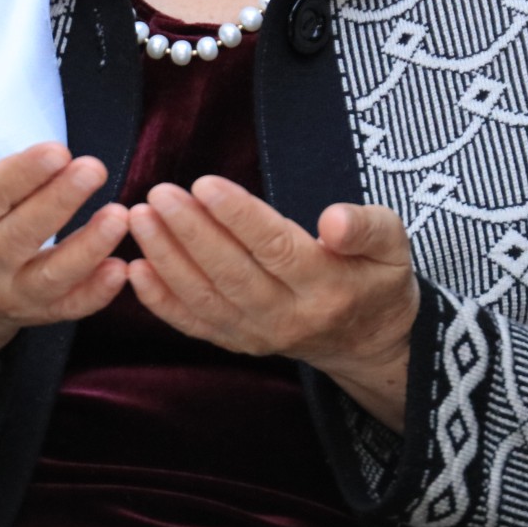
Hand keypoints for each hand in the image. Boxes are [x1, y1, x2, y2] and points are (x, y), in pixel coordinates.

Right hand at [0, 96, 127, 367]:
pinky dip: (96, 294)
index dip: (21, 176)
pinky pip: (69, 309)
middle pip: (20, 234)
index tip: (57, 150)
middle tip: (94, 168)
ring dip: (88, 248)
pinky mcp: (38, 315)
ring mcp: (9, 295)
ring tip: (120, 216)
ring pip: (50, 276)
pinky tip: (122, 269)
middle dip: (59, 201)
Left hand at [125, 175, 419, 428]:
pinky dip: (160, 301)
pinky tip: (134, 269)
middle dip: (189, 232)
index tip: (204, 184)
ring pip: (205, 298)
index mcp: (326, 286)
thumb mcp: (392, 244)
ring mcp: (258, 335)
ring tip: (139, 218)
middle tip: (158, 194)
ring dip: (167, 258)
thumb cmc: (376, 276)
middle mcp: (288, 316)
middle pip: (230, 273)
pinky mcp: (237, 342)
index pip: (275, 248)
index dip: (238, 217)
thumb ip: (367, 227)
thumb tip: (333, 221)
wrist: (368, 340)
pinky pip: (193, 324)